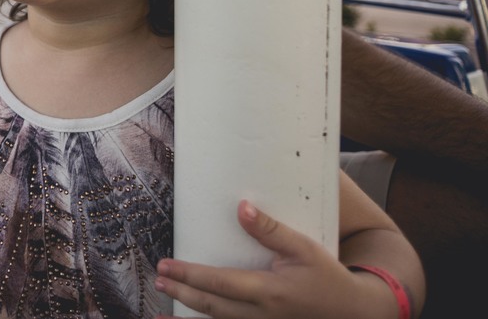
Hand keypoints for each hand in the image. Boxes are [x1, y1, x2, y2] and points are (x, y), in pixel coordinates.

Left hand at [152, 201, 396, 318]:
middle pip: (212, 307)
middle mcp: (262, 316)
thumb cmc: (328, 277)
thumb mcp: (304, 248)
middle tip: (159, 280)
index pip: (220, 283)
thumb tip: (241, 207)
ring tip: (159, 315)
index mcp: (269, 291)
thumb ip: (271, 229)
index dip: (190, 275)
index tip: (165, 266)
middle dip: (182, 293)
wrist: (354, 313)